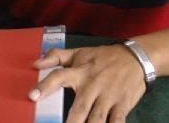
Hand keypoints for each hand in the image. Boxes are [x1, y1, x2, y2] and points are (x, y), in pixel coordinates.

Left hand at [29, 44, 145, 122]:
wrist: (135, 58)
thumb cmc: (103, 57)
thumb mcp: (79, 53)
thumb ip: (56, 56)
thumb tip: (35, 63)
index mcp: (79, 72)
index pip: (58, 77)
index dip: (45, 86)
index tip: (32, 96)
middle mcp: (92, 86)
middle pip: (79, 108)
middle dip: (71, 122)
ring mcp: (108, 97)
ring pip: (97, 119)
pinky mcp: (122, 105)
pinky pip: (117, 122)